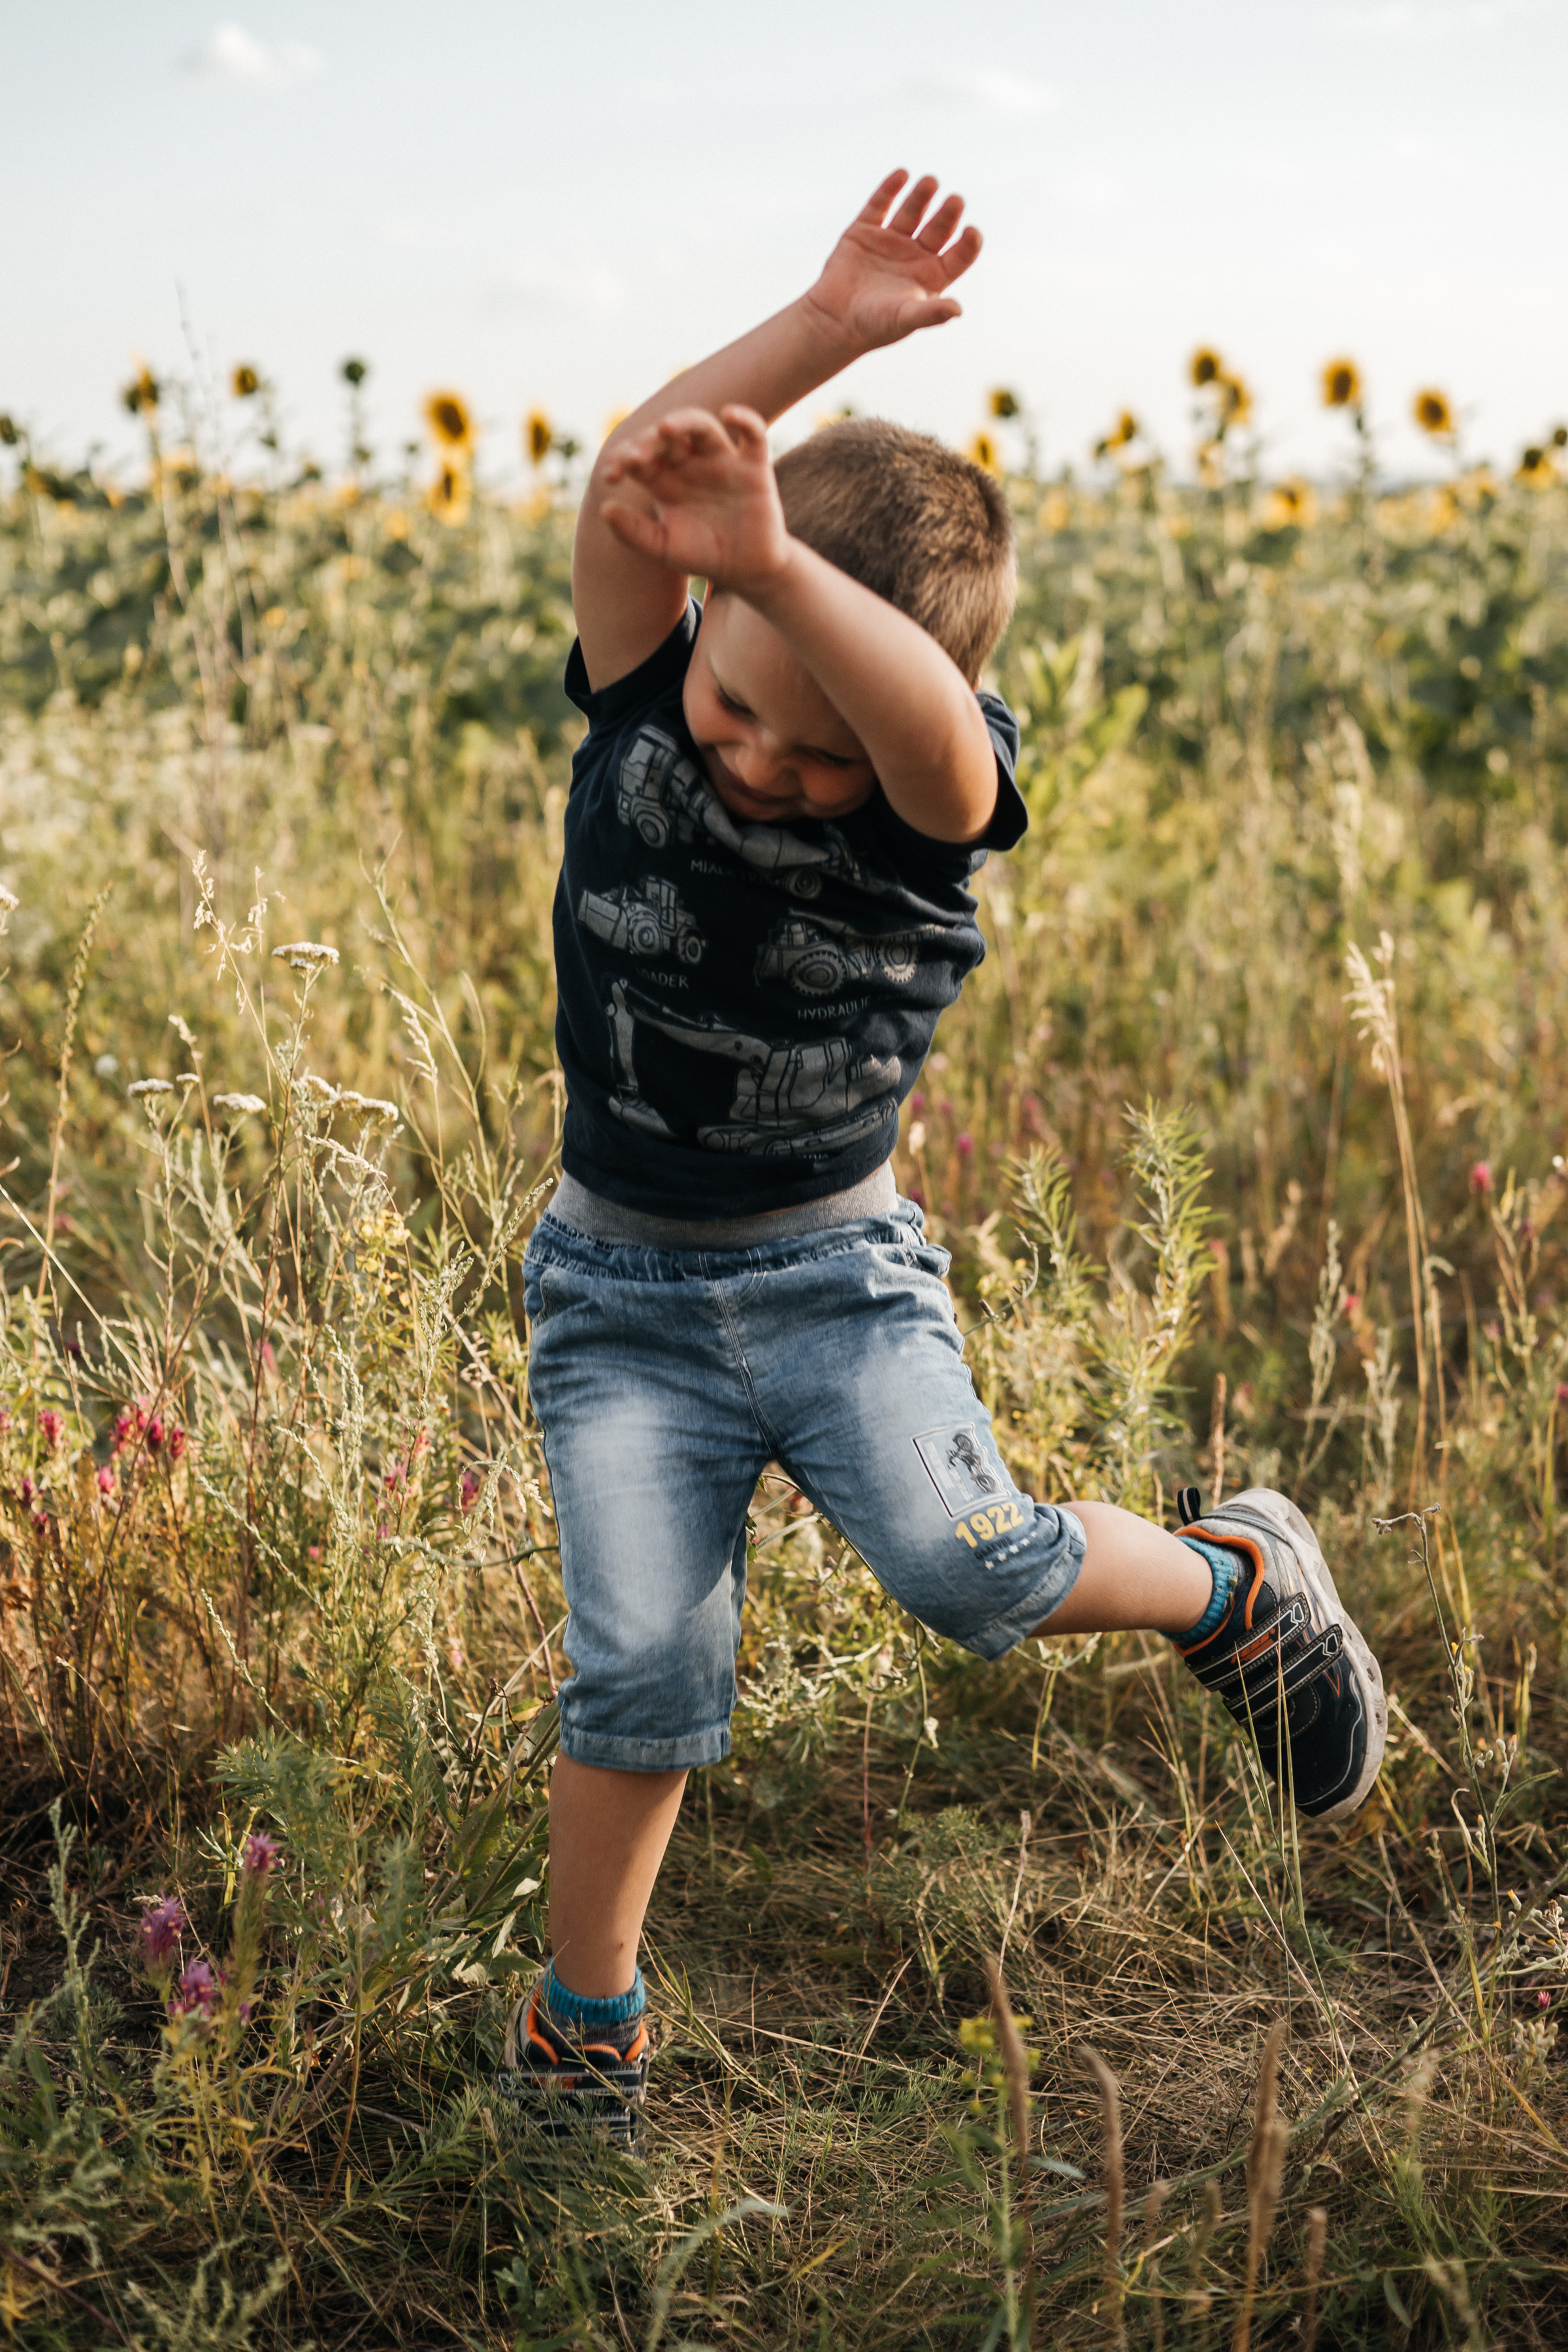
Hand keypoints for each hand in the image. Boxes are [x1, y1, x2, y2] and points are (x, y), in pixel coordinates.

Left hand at [597, 406, 789, 594]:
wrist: (746, 571)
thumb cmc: (703, 556)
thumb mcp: (664, 548)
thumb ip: (634, 532)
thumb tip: (604, 508)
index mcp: (666, 479)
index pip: (640, 457)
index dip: (622, 460)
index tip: (610, 476)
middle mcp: (691, 464)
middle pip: (667, 438)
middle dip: (648, 443)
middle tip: (635, 457)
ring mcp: (722, 462)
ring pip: (702, 427)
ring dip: (683, 422)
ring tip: (665, 429)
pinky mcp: (754, 466)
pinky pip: (753, 433)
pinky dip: (745, 419)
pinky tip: (729, 413)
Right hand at [803, 170, 982, 354]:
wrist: (834, 321)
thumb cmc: (874, 326)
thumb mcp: (905, 319)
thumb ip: (931, 313)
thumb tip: (958, 311)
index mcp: (931, 276)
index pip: (958, 255)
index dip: (968, 244)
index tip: (972, 231)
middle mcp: (915, 255)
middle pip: (939, 228)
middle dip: (948, 214)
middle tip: (956, 200)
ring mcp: (890, 241)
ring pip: (912, 212)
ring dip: (922, 196)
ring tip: (931, 182)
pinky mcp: (864, 231)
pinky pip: (879, 204)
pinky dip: (889, 189)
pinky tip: (902, 175)